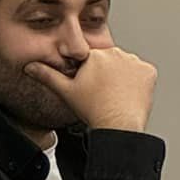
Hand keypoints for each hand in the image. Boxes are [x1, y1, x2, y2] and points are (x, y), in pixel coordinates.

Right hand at [22, 46, 155, 132]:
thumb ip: (47, 75)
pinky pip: (141, 73)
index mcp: (95, 55)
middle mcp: (116, 53)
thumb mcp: (66, 91)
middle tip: (101, 93)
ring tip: (115, 95)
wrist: (119, 126)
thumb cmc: (94, 110)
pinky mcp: (149, 72)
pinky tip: (128, 93)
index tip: (90, 86)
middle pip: (109, 60)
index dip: (88, 73)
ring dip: (121, 76)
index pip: (90, 58)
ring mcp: (134, 62)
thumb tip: (30, 67)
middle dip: (105, 73)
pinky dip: (137, 81)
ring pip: (125, 65)